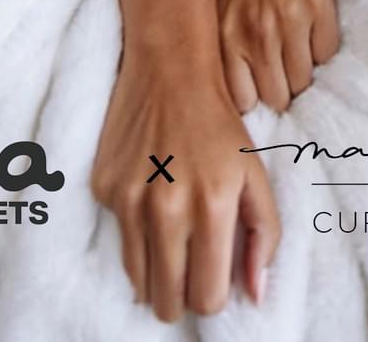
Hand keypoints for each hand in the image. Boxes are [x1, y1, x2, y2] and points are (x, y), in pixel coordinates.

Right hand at [90, 43, 280, 322]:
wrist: (169, 68)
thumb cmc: (218, 122)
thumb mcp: (253, 171)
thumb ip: (263, 234)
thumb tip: (255, 295)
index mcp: (212, 205)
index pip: (207, 297)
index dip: (213, 296)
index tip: (213, 279)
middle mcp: (167, 208)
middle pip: (168, 300)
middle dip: (182, 296)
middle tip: (190, 271)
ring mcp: (129, 200)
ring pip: (138, 281)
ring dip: (156, 274)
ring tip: (171, 243)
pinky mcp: (104, 188)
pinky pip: (120, 238)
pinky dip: (136, 233)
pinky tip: (150, 199)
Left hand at [215, 0, 340, 112]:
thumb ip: (227, 37)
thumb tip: (241, 82)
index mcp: (223, 30)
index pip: (242, 100)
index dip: (254, 95)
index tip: (259, 85)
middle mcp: (254, 31)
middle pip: (279, 95)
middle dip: (281, 84)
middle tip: (282, 61)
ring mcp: (288, 18)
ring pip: (305, 77)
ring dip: (304, 63)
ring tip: (297, 37)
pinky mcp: (319, 3)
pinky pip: (328, 49)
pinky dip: (323, 40)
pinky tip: (313, 17)